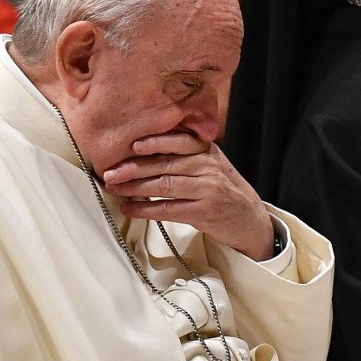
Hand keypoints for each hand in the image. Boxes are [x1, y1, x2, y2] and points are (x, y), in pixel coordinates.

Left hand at [102, 133, 273, 260]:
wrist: (250, 218)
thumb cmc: (225, 189)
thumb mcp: (213, 163)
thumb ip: (189, 152)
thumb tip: (147, 146)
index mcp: (208, 151)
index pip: (179, 141)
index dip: (154, 142)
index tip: (131, 145)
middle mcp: (208, 167)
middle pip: (165, 164)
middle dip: (134, 167)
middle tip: (110, 171)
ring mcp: (207, 189)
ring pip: (164, 185)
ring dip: (134, 187)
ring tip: (114, 188)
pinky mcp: (203, 212)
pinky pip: (168, 209)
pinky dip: (145, 209)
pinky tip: (129, 209)